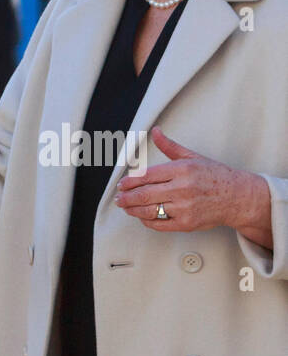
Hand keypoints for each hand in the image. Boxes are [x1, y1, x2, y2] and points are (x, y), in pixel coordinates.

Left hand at [115, 126, 273, 244]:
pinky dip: (148, 221)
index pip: (147, 176)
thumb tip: (156, 131)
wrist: (237, 197)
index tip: (121, 184)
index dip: (130, 181)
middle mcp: (182, 189)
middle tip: (118, 198)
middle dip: (127, 197)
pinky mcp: (187, 223)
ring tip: (126, 207)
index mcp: (182, 170)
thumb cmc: (214, 175)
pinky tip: (142, 216)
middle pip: (145, 194)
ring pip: (150, 210)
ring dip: (134, 210)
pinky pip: (161, 224)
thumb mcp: (192, 157)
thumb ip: (170, 146)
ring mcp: (185, 208)